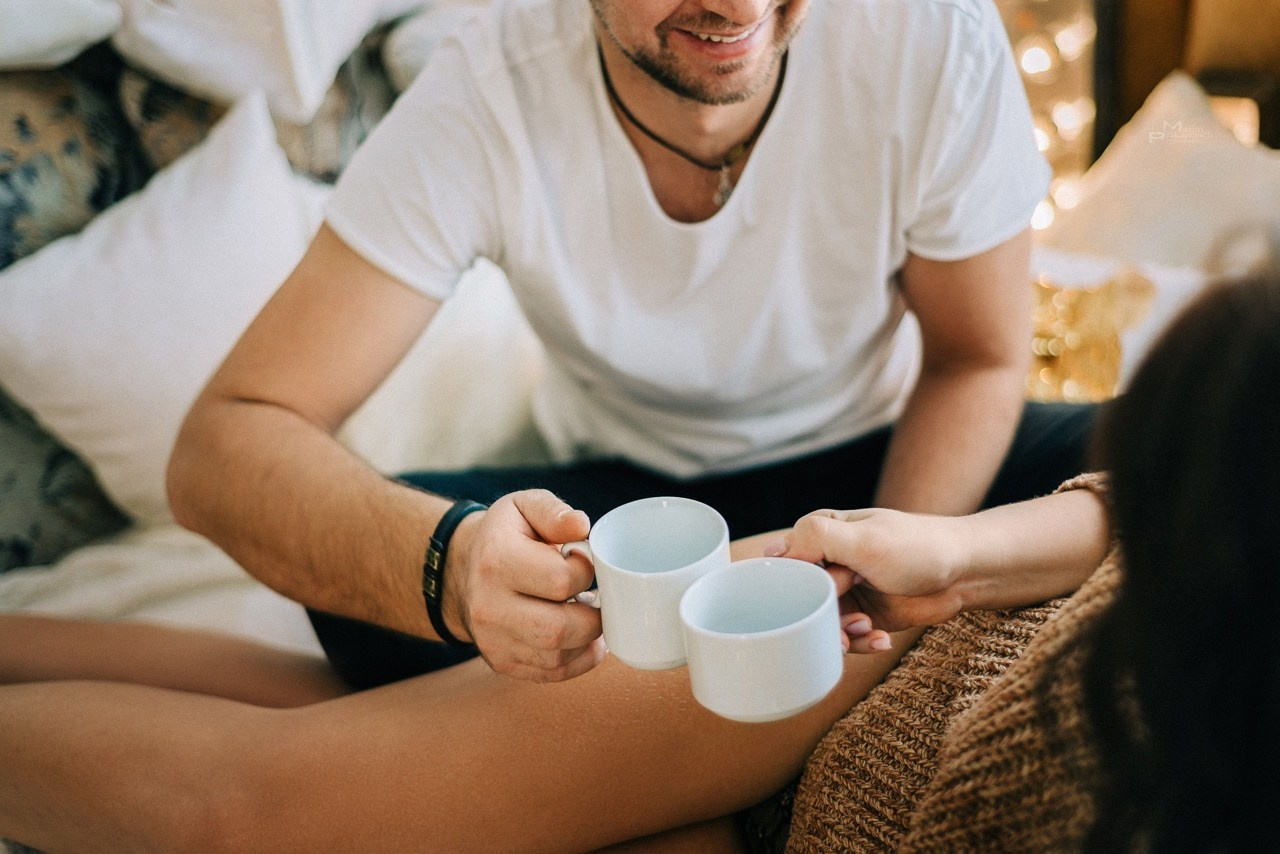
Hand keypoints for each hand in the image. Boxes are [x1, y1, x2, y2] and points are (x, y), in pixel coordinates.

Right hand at [442, 489, 605, 681]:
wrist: (463, 569)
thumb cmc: (505, 536)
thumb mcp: (524, 507)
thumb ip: (554, 512)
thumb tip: (581, 525)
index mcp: (496, 560)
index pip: (560, 580)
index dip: (585, 571)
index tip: (581, 561)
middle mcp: (488, 606)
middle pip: (559, 629)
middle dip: (593, 615)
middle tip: (595, 597)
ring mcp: (491, 639)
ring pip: (557, 656)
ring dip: (587, 639)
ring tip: (587, 614)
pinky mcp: (500, 662)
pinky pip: (551, 673)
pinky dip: (577, 660)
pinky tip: (582, 639)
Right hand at [766, 508, 971, 647]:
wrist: (965, 571)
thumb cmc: (917, 546)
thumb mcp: (863, 539)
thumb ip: (816, 539)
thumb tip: (772, 552)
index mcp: (820, 534)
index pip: (781, 561)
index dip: (790, 585)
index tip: (817, 593)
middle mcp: (828, 563)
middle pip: (798, 599)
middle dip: (817, 616)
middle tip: (845, 619)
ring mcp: (846, 592)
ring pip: (821, 624)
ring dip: (840, 635)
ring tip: (866, 631)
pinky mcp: (864, 616)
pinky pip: (848, 638)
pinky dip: (862, 643)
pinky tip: (881, 639)